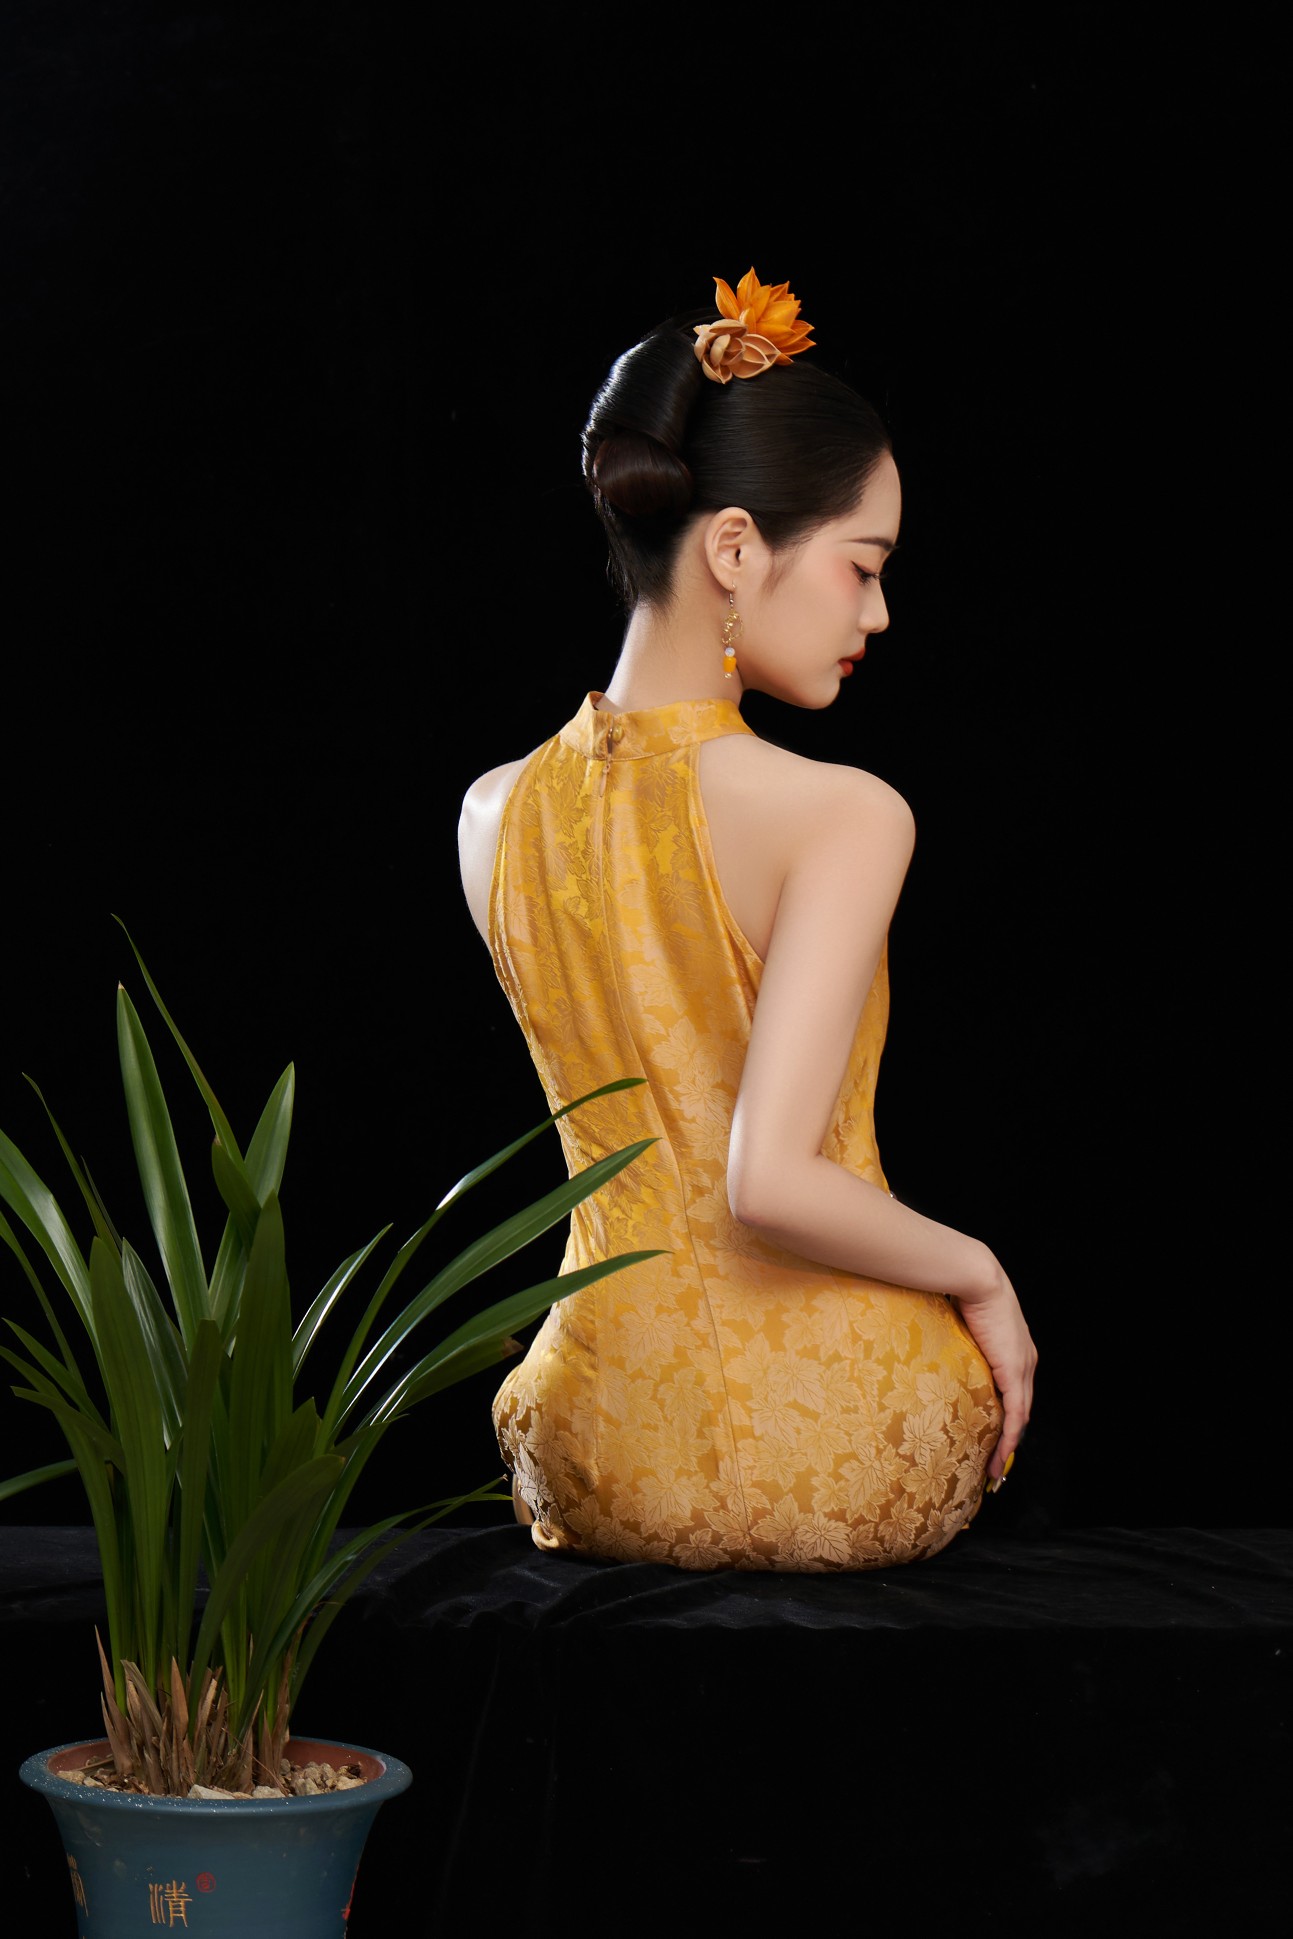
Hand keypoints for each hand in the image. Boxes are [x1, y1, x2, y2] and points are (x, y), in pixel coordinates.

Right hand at [953, 1266, 1036, 1484]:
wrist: (976, 1277)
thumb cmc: (963, 1291)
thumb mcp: (960, 1322)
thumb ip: (954, 1340)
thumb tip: (927, 1344)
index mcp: (1015, 1349)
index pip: (1015, 1391)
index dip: (1006, 1417)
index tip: (995, 1438)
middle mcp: (1026, 1360)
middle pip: (1021, 1409)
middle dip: (1010, 1440)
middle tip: (996, 1466)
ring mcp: (1023, 1367)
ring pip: (1020, 1417)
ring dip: (1009, 1446)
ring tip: (996, 1471)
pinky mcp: (1015, 1372)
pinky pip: (1016, 1414)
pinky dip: (1009, 1439)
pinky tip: (1001, 1457)